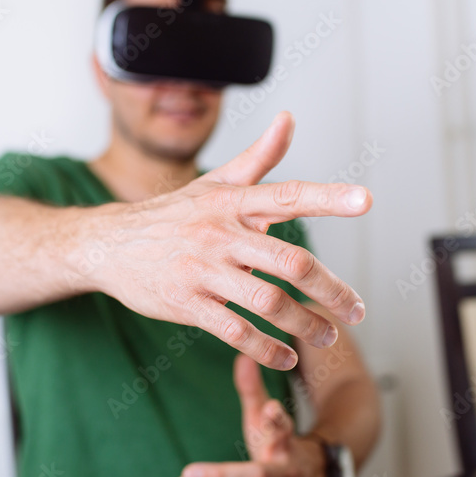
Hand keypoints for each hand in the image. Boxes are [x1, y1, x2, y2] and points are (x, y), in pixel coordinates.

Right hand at [87, 111, 370, 369]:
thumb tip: (289, 119)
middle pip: (289, 261)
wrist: (109, 244)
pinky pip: (234, 331)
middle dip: (331, 290)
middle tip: (357, 310)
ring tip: (327, 337)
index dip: (328, 197)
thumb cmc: (172, 214)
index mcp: (231, 202)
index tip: (366, 200)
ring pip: (267, 302)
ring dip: (305, 324)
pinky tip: (286, 357)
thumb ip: (258, 156)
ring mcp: (201, 270)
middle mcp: (219, 233)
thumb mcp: (214, 182)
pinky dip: (266, 348)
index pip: (287, 195)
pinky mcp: (185, 303)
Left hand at [172, 354, 327, 476]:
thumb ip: (253, 390)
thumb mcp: (267, 418)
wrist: (315, 476)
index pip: (284, 430)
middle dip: (220, 476)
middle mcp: (286, 472)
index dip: (276, 420)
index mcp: (286, 444)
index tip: (269, 409)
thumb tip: (242, 356)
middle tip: (188, 472)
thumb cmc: (282, 445)